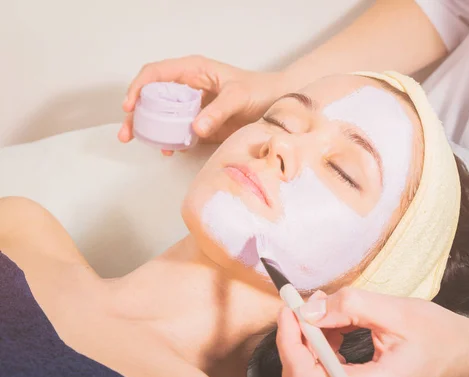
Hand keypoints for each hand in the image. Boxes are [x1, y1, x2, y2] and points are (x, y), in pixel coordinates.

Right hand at [118, 55, 290, 154]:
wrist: (278, 107)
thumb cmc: (260, 91)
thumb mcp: (239, 96)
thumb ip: (218, 110)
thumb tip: (195, 127)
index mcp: (193, 71)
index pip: (156, 73)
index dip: (139, 88)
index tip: (130, 105)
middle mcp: (188, 87)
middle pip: (152, 96)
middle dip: (136, 113)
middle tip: (127, 133)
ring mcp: (193, 107)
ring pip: (162, 116)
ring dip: (149, 129)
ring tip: (140, 143)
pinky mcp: (200, 125)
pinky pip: (178, 132)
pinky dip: (169, 140)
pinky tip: (167, 150)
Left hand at [276, 288, 468, 376]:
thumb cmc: (442, 335)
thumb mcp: (395, 311)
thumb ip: (349, 308)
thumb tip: (308, 310)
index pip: (307, 376)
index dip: (289, 342)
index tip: (290, 310)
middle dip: (297, 338)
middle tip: (304, 306)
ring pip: (315, 374)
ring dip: (312, 340)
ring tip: (327, 311)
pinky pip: (331, 373)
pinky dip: (326, 347)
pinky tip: (338, 327)